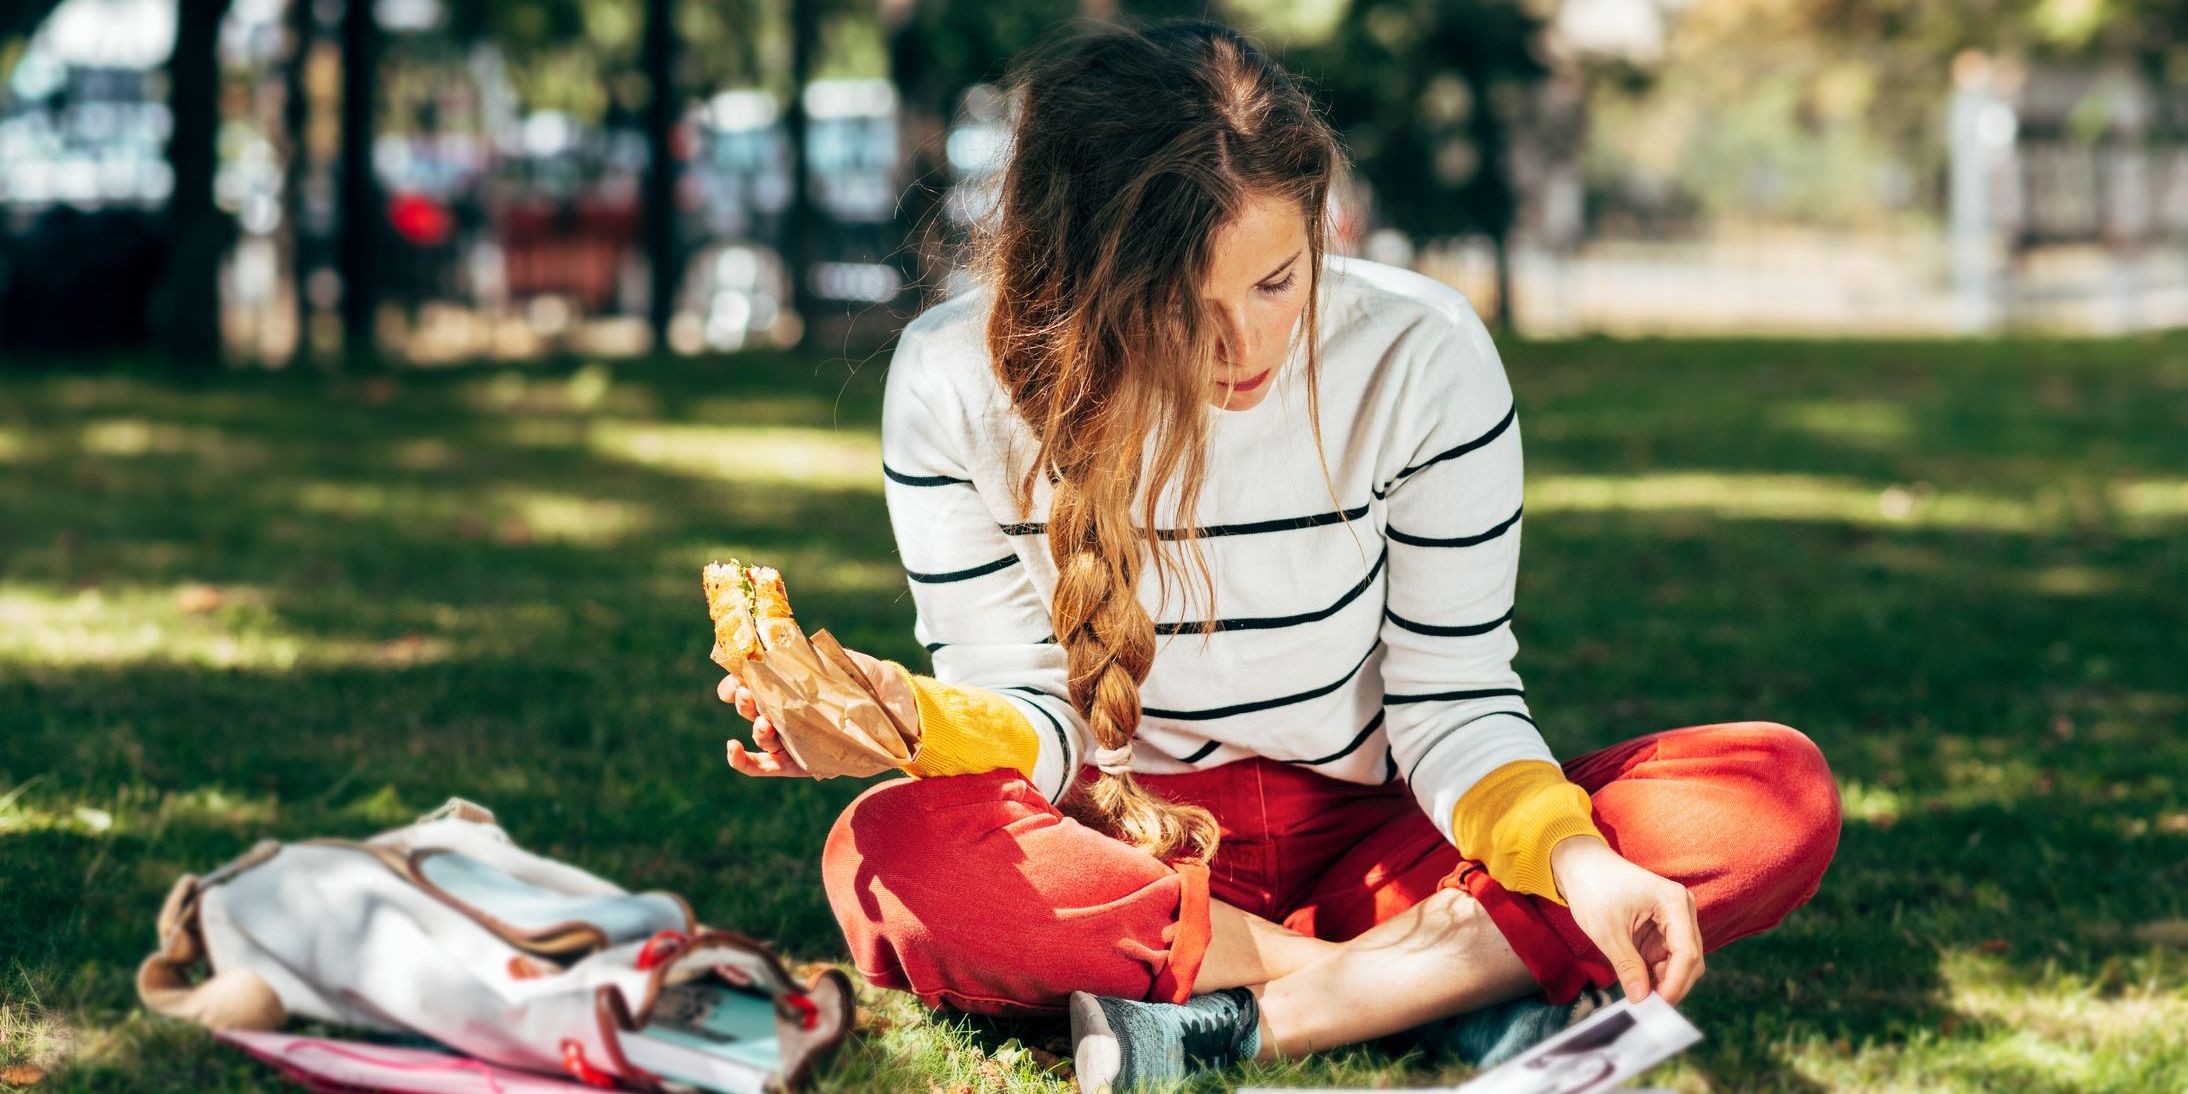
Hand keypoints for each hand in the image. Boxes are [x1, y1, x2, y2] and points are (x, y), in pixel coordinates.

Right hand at [717, 646, 916, 777]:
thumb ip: (811, 656)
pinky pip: (765, 766)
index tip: (734, 677)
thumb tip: (779, 644)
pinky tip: (733, 748)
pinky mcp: (801, 763)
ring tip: (764, 722)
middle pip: (751, 707)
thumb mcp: (842, 661)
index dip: (737, 679)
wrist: (900, 710)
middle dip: (744, 700)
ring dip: (754, 728)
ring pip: (759, 735)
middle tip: (747, 694)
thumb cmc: (869, 681)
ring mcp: (793, 738)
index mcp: (791, 684)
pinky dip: (744, 761)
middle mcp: (787, 710)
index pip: (754, 680)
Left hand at [1549, 836, 1703, 1004]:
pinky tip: (1638, 982)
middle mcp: (1682, 910)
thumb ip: (1627, 965)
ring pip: (1680, 962)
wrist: (1581, 865)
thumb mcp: (1607, 931)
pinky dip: (1655, 973)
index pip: (1686, 952)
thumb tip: (1640, 999)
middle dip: (1671, 985)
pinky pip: (1667, 957)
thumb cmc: (1593, 888)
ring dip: (1662, 980)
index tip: (1658, 1005)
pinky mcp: (1664, 928)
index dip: (1675, 983)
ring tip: (1638, 995)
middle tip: (1647, 1007)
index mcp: (1674, 903)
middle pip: (1690, 960)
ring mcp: (1675, 919)